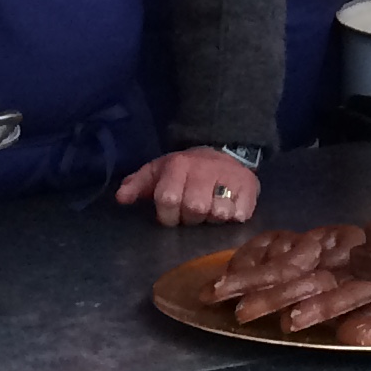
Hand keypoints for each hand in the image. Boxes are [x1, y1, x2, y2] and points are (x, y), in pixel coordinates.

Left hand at [116, 146, 261, 226]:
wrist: (224, 152)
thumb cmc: (186, 170)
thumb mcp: (159, 171)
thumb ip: (138, 184)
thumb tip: (121, 198)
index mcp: (178, 165)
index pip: (168, 199)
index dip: (168, 215)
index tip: (172, 214)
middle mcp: (204, 169)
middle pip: (194, 209)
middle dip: (191, 218)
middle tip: (193, 212)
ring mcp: (229, 177)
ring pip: (218, 213)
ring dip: (212, 218)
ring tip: (210, 210)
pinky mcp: (250, 187)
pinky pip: (240, 215)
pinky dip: (234, 217)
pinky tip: (229, 208)